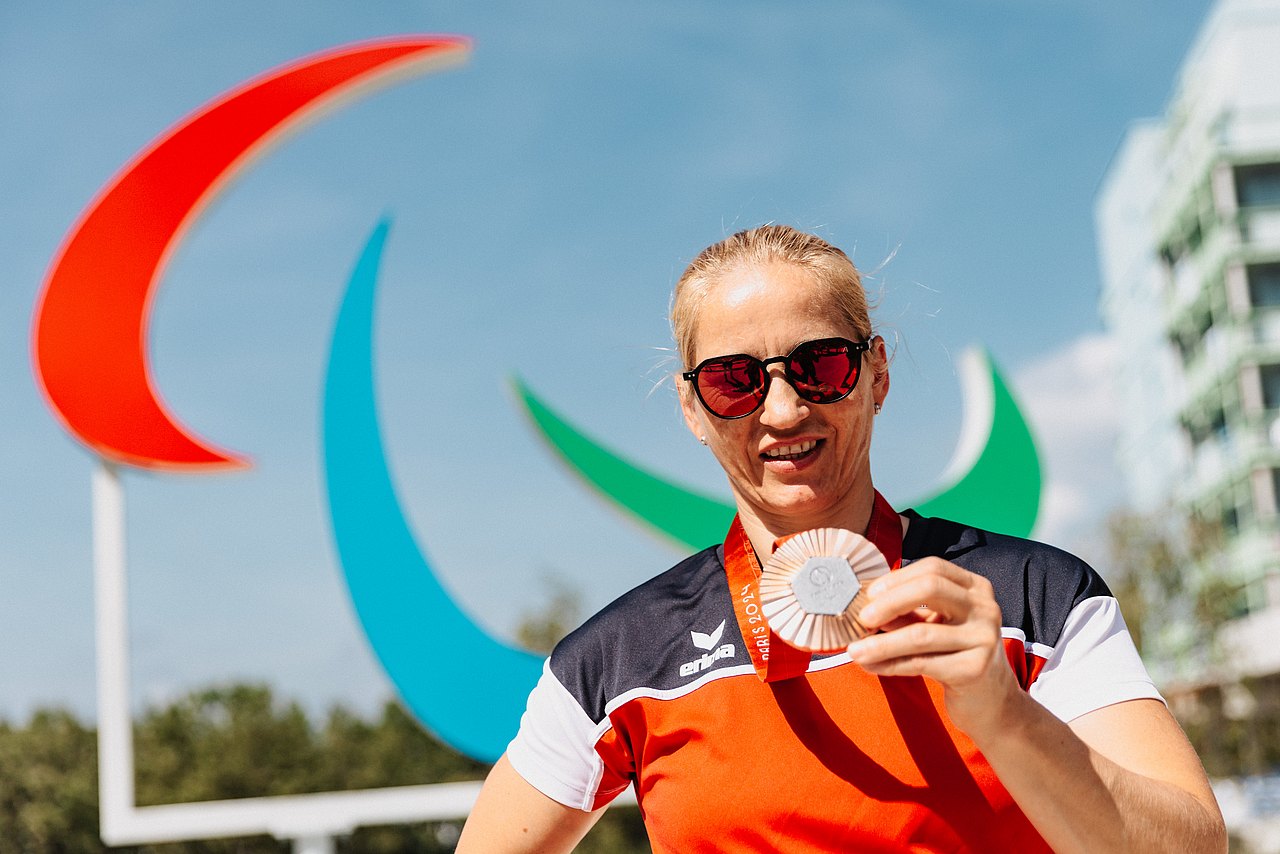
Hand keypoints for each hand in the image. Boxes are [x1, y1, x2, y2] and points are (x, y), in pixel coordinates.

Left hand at [846, 557, 1017, 736]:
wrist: (991, 700)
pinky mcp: (975, 669)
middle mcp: (984, 608)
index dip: (897, 578)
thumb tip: (863, 606)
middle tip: (862, 618)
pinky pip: (921, 663)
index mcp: (975, 588)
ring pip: (921, 634)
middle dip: (889, 602)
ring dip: (881, 643)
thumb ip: (906, 613)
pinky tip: (870, 666)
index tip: (869, 593)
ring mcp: (983, 638)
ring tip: (855, 651)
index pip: (933, 568)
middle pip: (931, 589)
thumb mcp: (935, 626)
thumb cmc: (956, 655)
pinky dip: (890, 664)